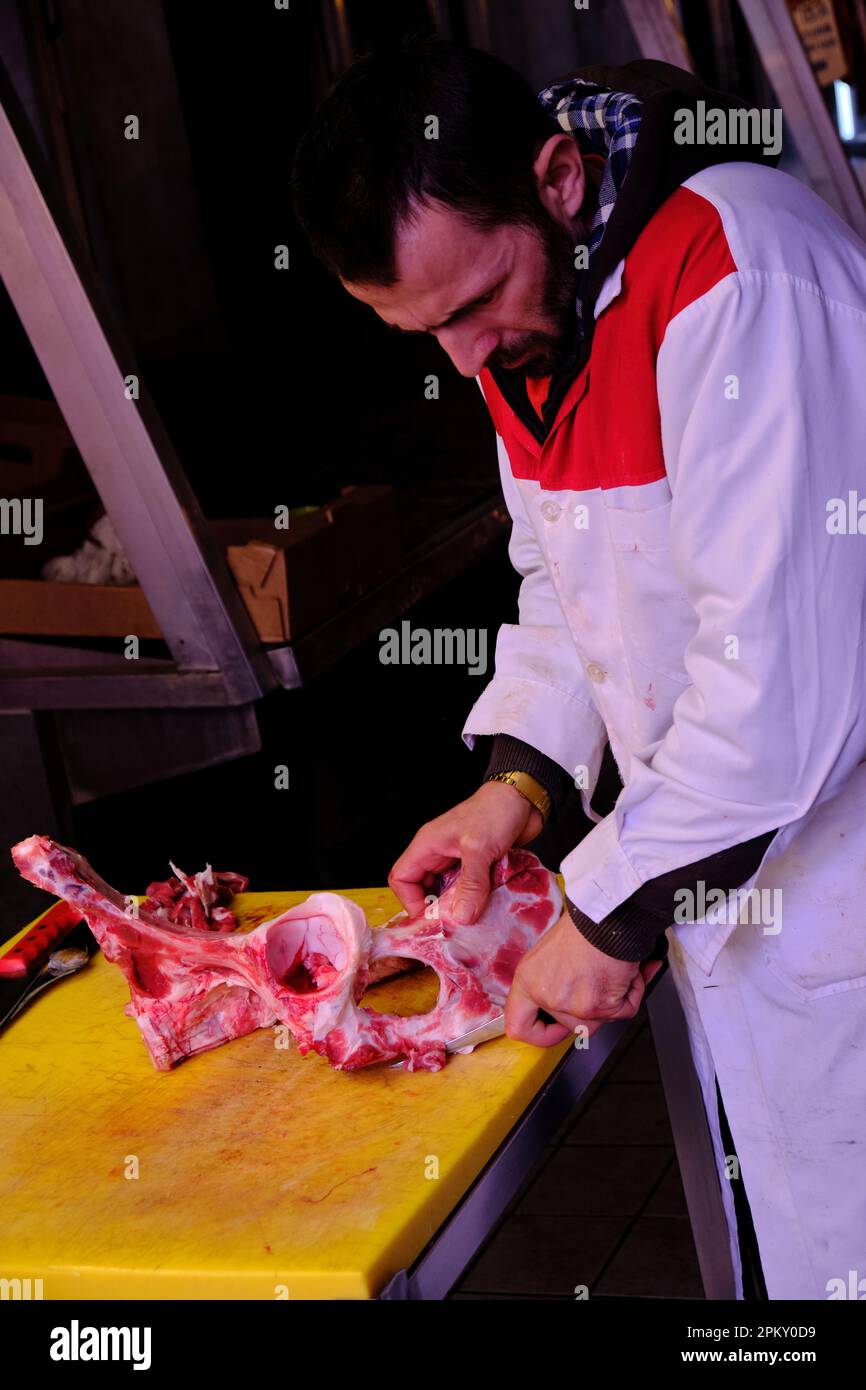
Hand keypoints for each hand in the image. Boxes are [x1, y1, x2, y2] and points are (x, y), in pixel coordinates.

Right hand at [388, 780, 542, 922]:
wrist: (524, 798)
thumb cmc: (495, 812)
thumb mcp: (479, 849)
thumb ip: (470, 884)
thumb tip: (461, 918)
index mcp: (427, 845)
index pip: (401, 878)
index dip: (410, 901)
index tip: (430, 919)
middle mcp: (439, 853)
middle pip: (423, 888)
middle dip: (435, 908)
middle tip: (452, 926)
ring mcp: (458, 860)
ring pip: (447, 891)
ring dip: (458, 905)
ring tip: (471, 920)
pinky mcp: (478, 865)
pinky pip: (468, 888)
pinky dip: (475, 899)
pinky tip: (486, 909)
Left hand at [505, 908, 664, 1045]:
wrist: (608, 913)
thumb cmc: (584, 924)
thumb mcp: (551, 953)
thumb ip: (552, 982)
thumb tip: (563, 1004)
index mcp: (528, 982)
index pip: (519, 1028)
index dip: (540, 1032)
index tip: (553, 1027)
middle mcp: (548, 996)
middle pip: (571, 1027)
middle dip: (591, 1010)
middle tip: (598, 985)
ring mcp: (574, 1005)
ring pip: (599, 1020)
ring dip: (614, 998)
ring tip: (614, 969)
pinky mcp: (601, 1006)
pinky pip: (624, 1010)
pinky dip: (633, 991)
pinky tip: (629, 970)